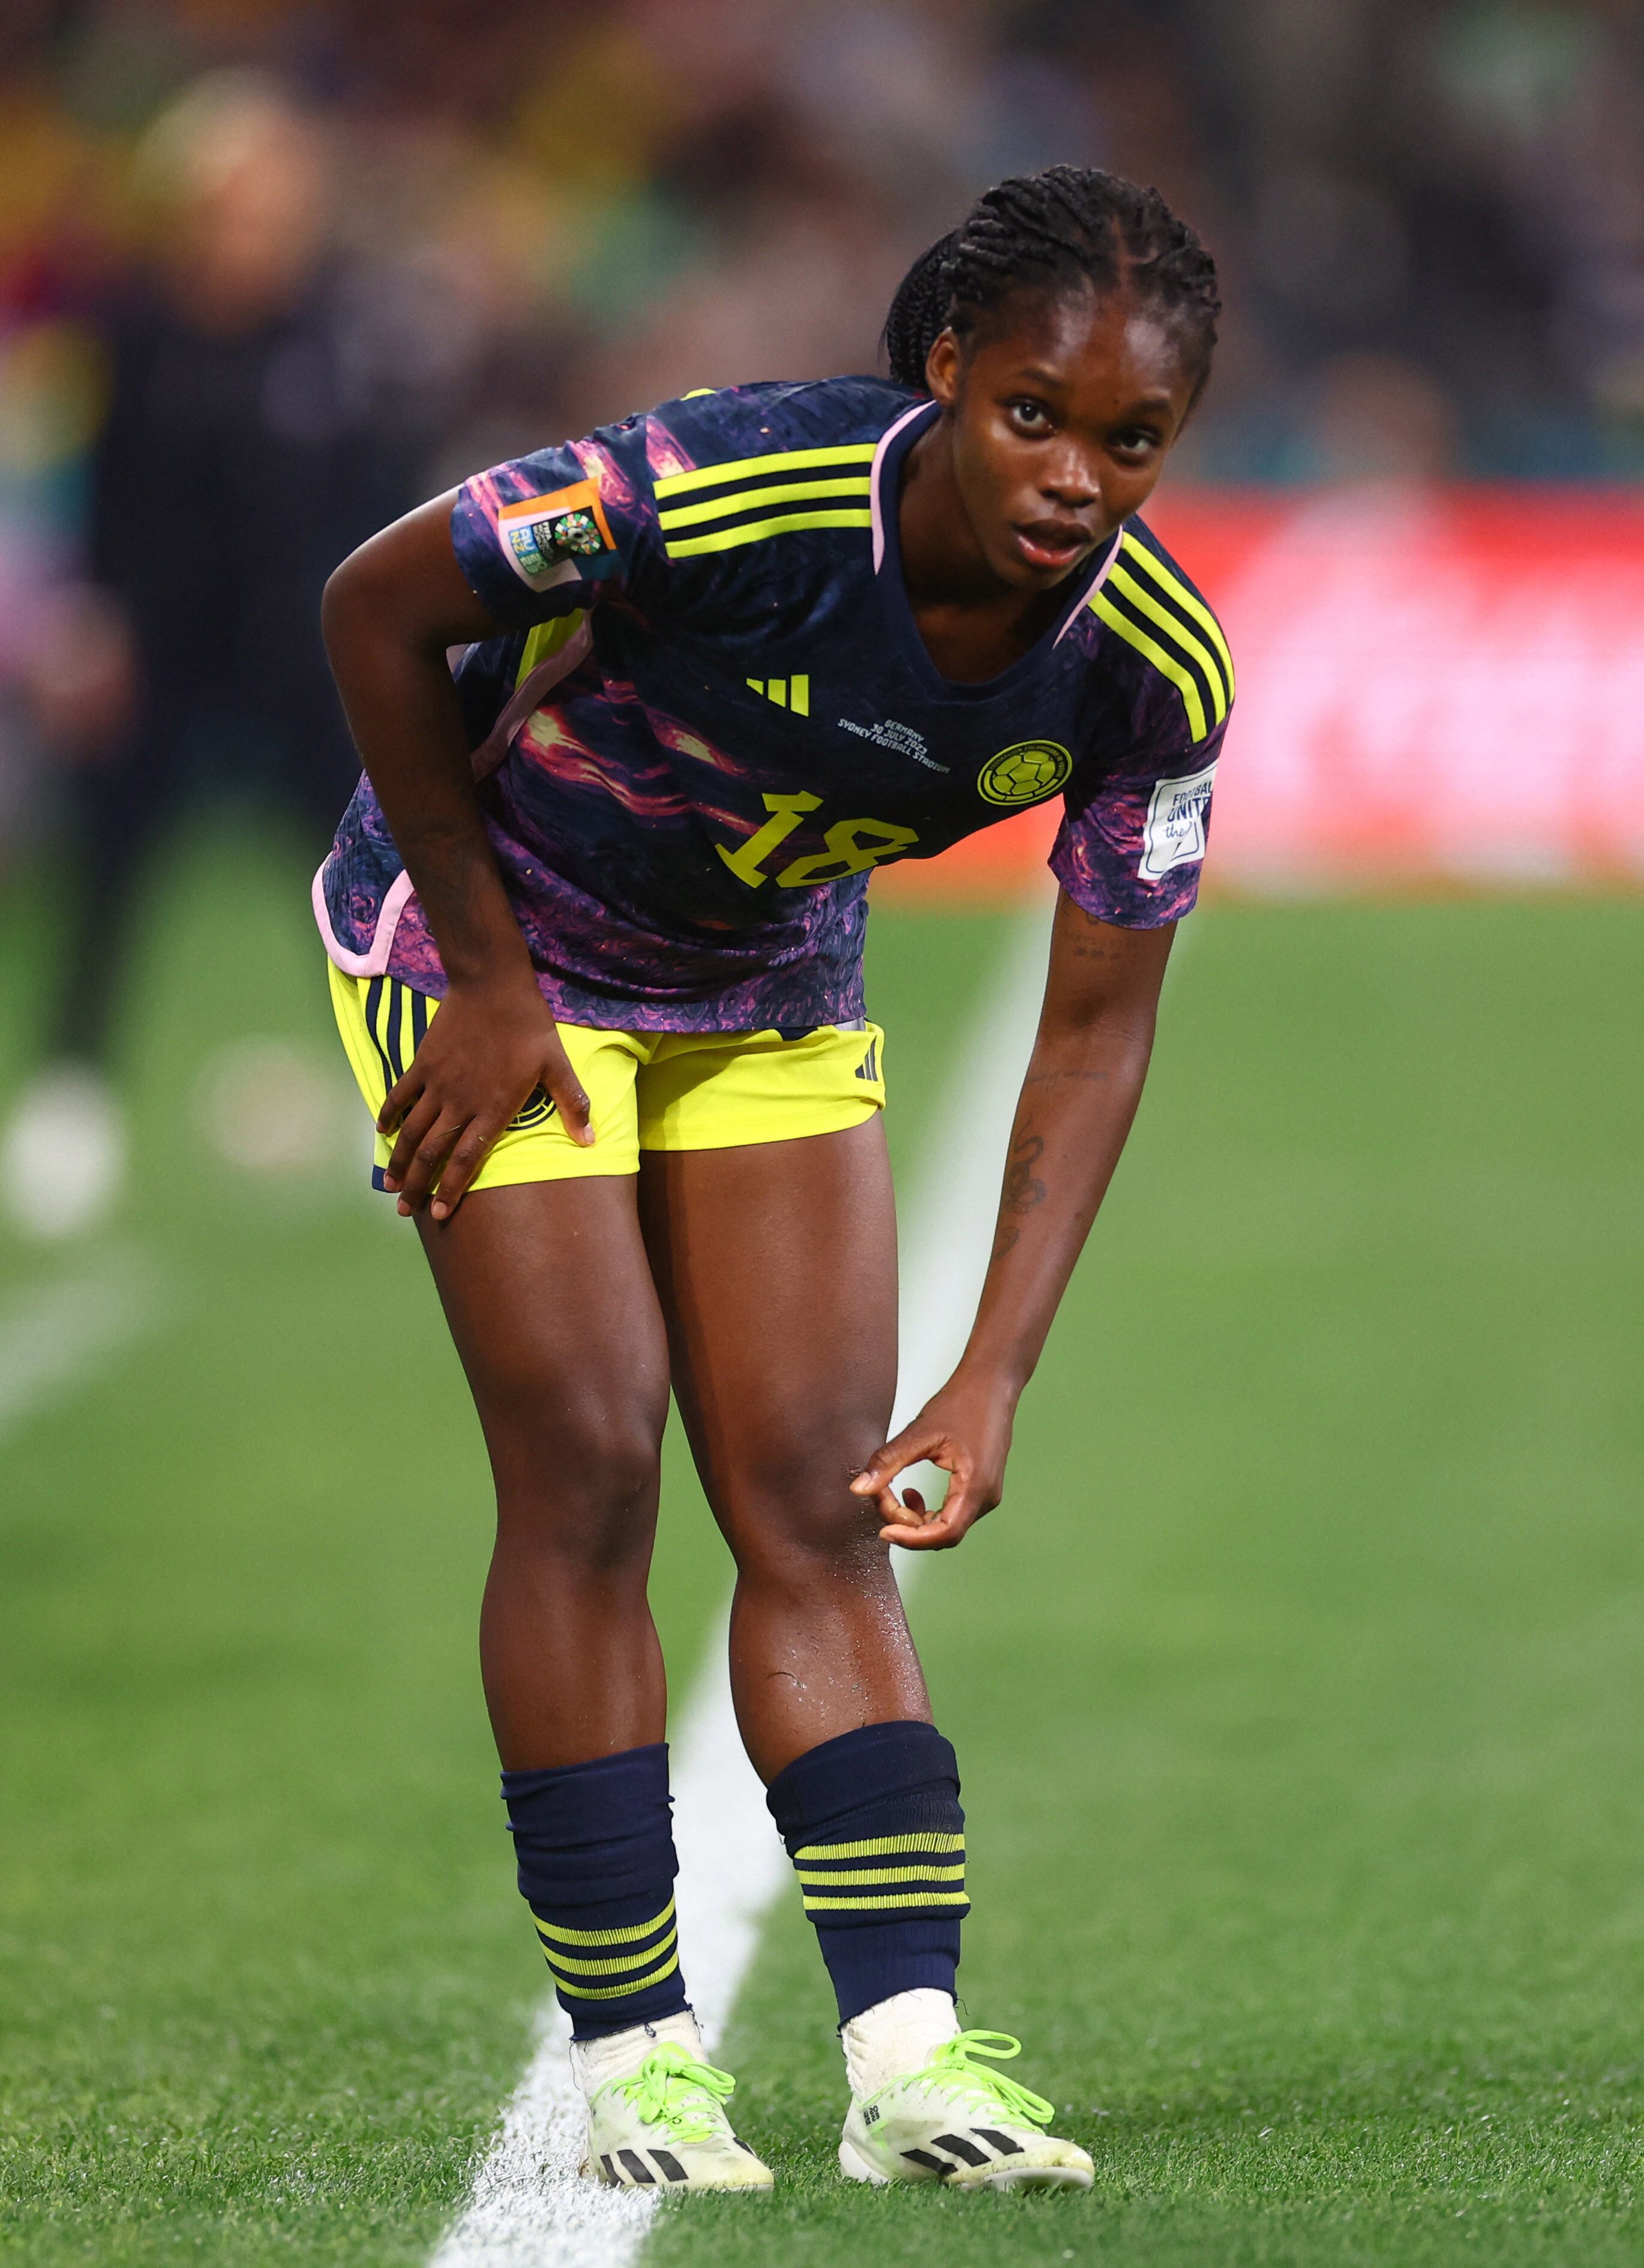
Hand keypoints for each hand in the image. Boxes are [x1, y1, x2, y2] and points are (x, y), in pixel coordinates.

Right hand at [379, 971, 591, 1219]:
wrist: (492, 984)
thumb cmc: (529, 1026)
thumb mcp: (557, 1064)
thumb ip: (572, 1103)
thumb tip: (590, 1140)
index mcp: (493, 1109)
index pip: (467, 1160)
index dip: (451, 1190)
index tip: (440, 1214)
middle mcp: (461, 1103)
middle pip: (432, 1154)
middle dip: (417, 1186)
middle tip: (406, 1212)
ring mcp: (438, 1084)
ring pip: (411, 1131)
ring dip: (399, 1162)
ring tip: (391, 1186)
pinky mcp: (423, 1064)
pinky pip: (400, 1096)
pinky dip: (388, 1116)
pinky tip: (381, 1134)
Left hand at [849, 1370, 1018, 1549]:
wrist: (992, 1383)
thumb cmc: (963, 1402)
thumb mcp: (919, 1432)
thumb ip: (888, 1462)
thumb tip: (859, 1489)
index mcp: (976, 1486)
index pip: (945, 1534)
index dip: (912, 1539)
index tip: (884, 1530)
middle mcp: (986, 1497)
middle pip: (943, 1534)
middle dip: (908, 1524)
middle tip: (882, 1498)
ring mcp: (986, 1495)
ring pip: (946, 1526)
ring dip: (915, 1518)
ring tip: (895, 1492)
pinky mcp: (981, 1489)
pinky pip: (951, 1514)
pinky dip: (927, 1510)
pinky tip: (910, 1491)